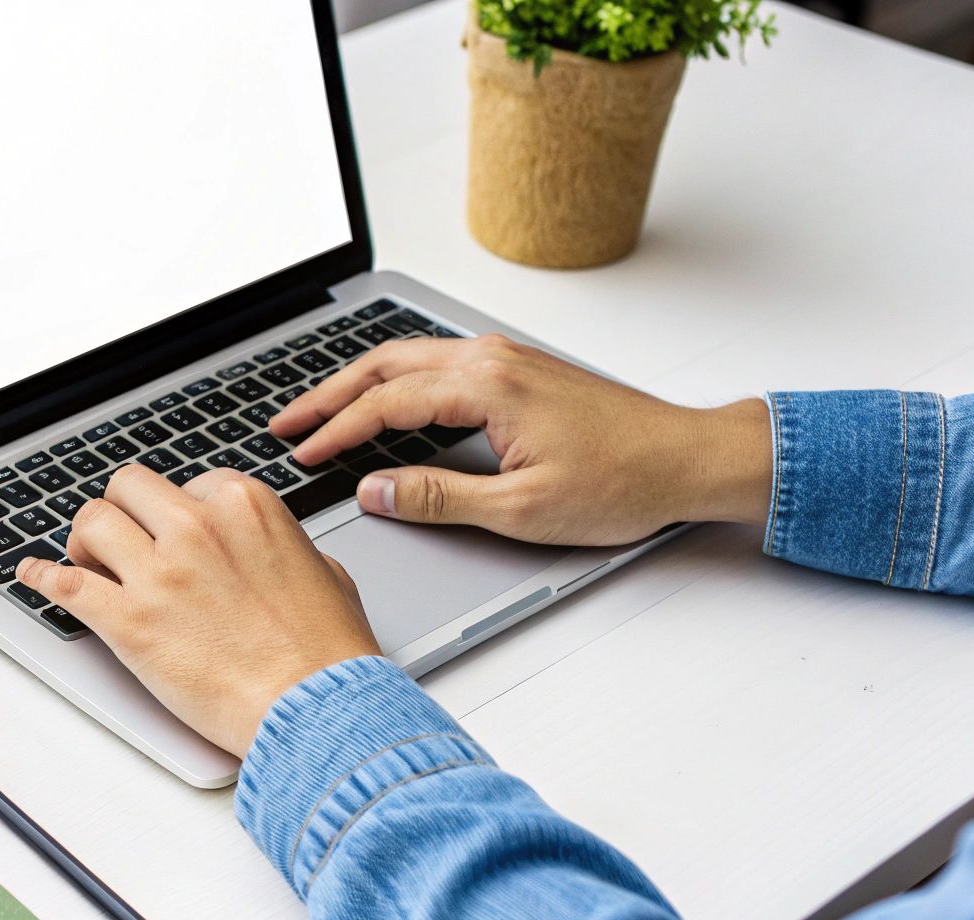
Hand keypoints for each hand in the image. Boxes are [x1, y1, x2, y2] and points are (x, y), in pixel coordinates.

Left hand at [15, 466, 380, 756]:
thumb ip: (286, 548)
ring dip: (84, 543)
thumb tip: (273, 553)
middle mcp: (197, 527)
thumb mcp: (324, 573)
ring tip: (88, 564)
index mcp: (243, 506)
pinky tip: (32, 574)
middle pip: (126, 489)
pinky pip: (64, 583)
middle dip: (122, 513)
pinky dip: (41, 577)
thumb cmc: (326, 652)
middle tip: (120, 543)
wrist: (317, 709)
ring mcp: (159, 572)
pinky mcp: (129, 621)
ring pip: (90, 523)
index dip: (173, 513)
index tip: (168, 536)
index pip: (185, 483)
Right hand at [272, 334, 771, 545]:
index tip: (302, 454)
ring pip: (408, 357)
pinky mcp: (517, 368)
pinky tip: (383, 399)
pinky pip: (435, 362)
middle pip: (384, 364)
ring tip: (319, 410)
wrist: (688, 458)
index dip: (335, 432)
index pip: (384, 404)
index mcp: (486, 387)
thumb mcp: (521, 509)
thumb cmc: (624, 481)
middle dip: (327, 394)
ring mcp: (505, 358)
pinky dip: (394, 378)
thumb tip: (376, 492)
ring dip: (358, 382)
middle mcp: (491, 359)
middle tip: (285, 422)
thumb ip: (439, 497)